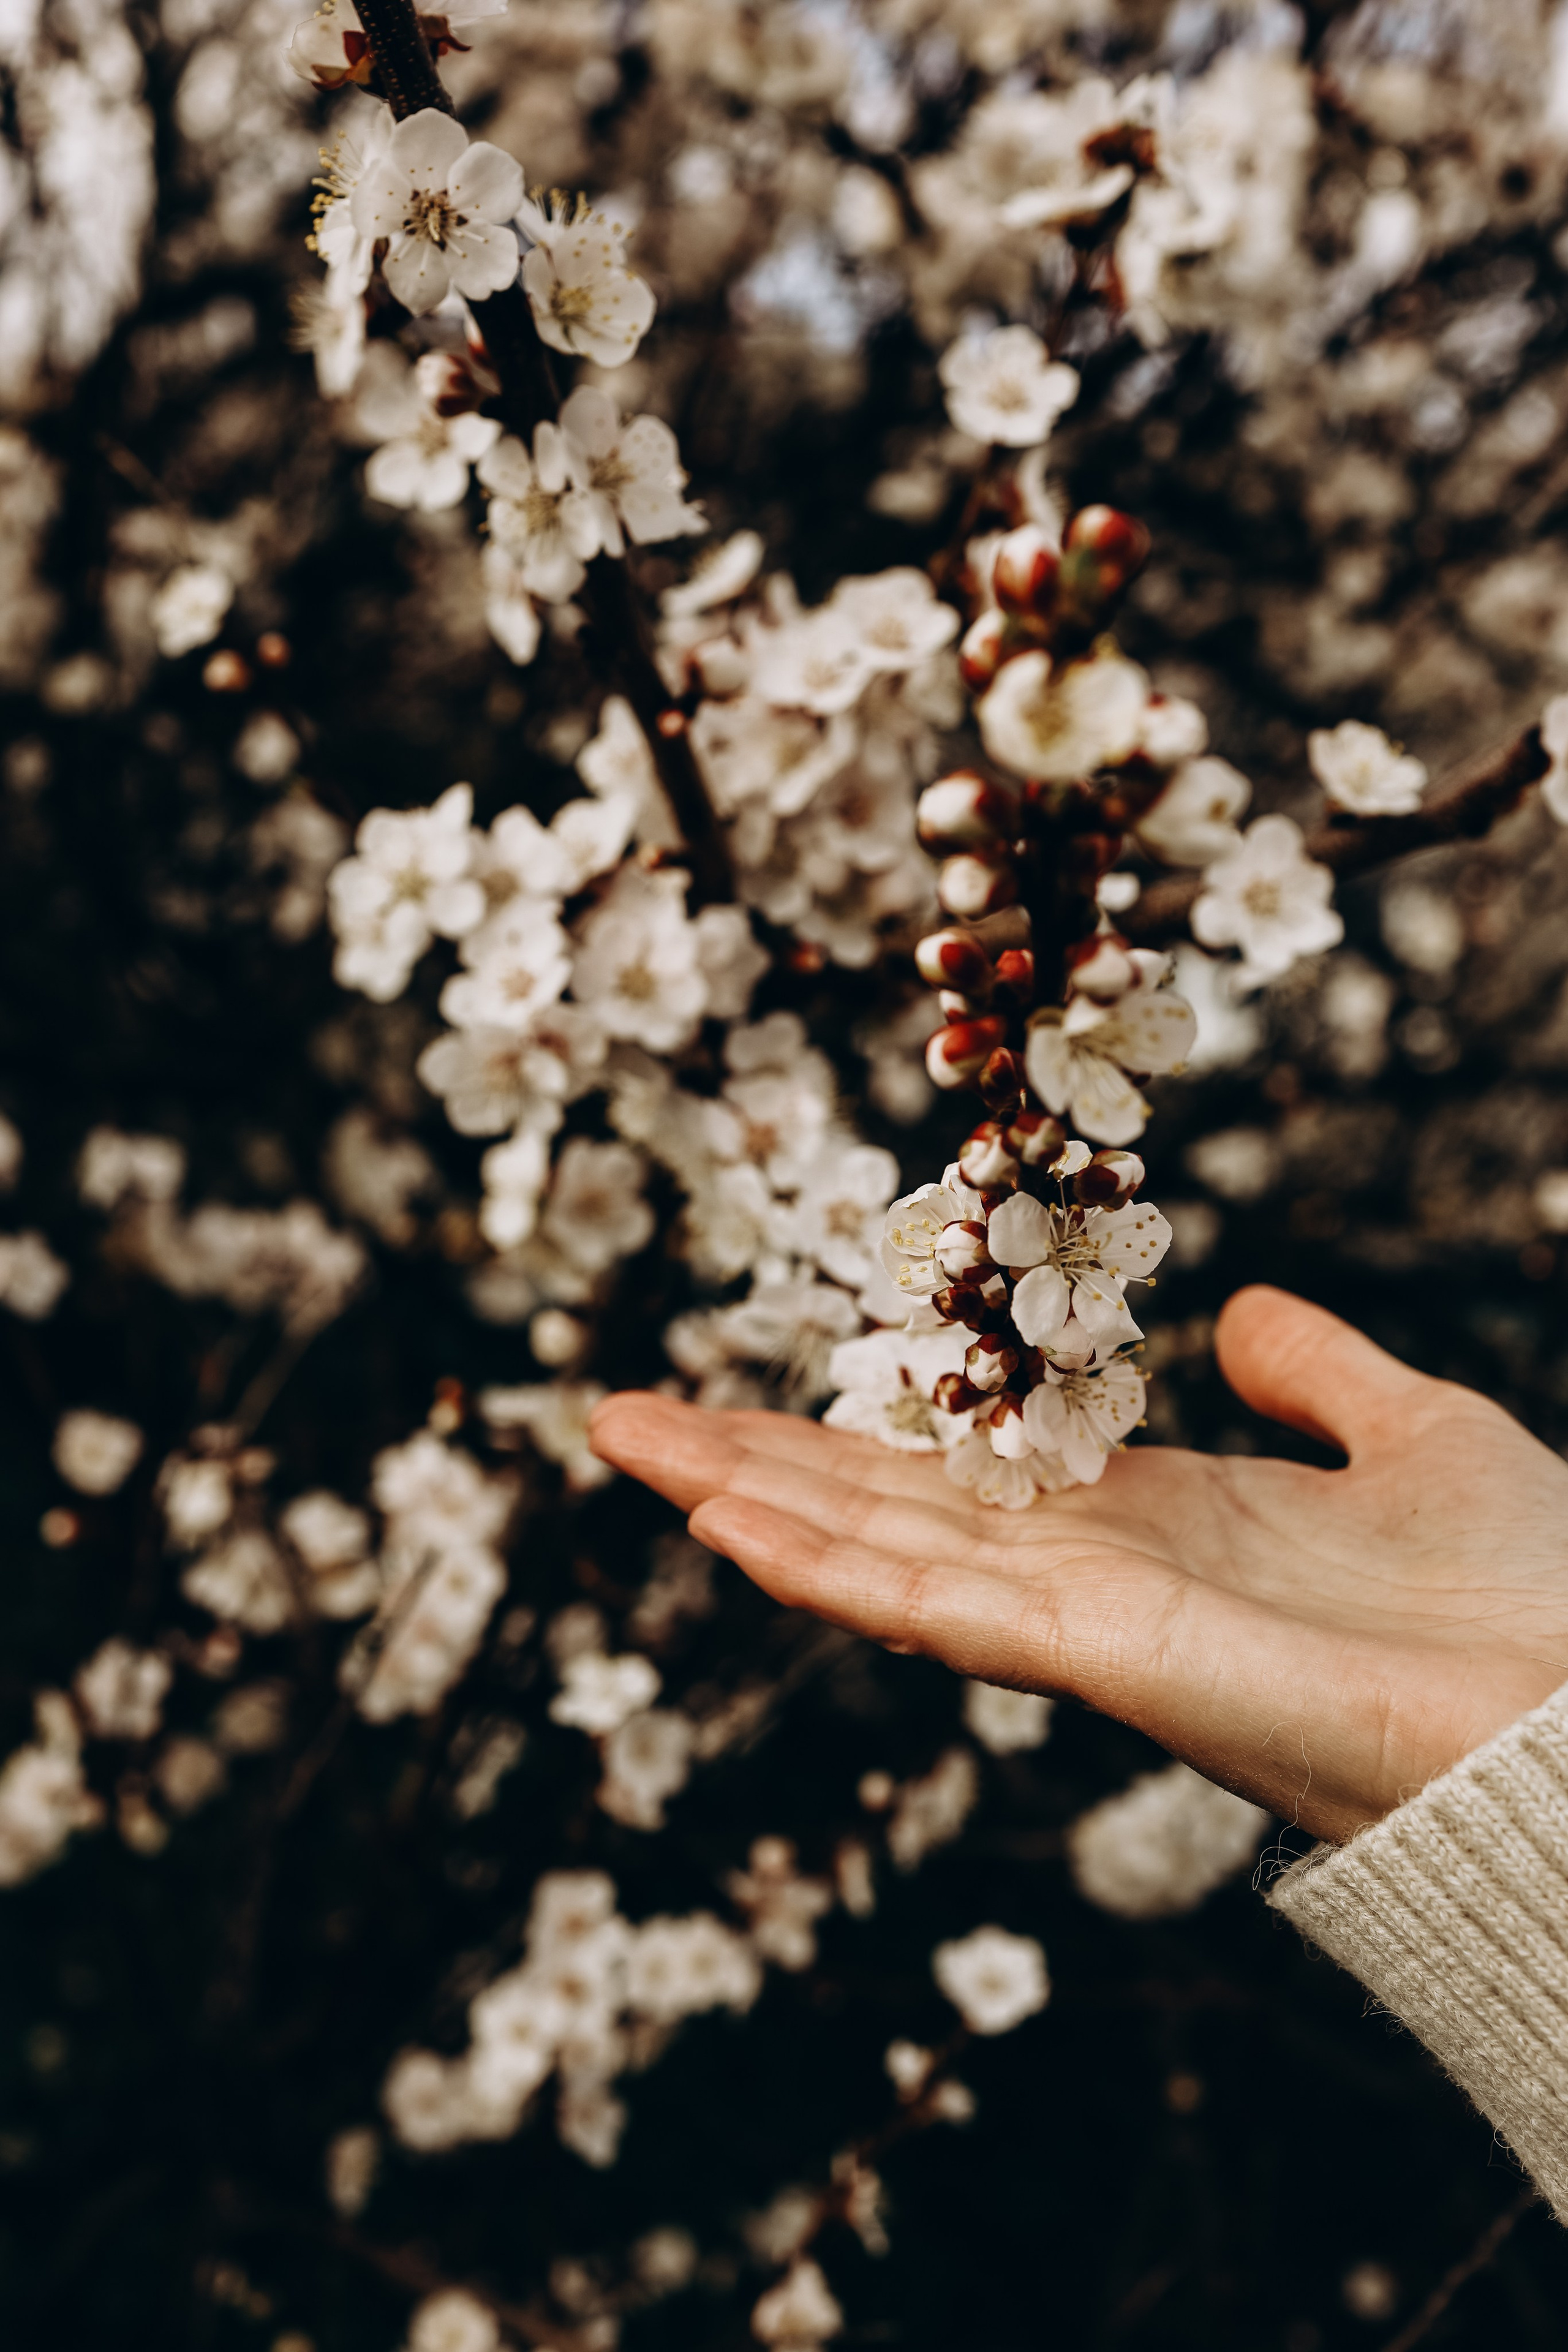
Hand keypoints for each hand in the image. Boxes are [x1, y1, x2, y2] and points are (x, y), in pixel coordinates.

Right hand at [589, 1287, 1567, 1839]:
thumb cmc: (1534, 1589)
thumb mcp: (1412, 1434)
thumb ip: (1323, 1376)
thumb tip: (1243, 1311)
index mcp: (1154, 1527)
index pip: (958, 1479)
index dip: (845, 1440)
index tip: (748, 1403)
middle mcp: (1096, 1579)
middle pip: (882, 1512)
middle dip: (748, 1464)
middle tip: (618, 1413)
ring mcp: (1088, 1623)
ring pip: (878, 1554)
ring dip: (746, 1500)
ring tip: (628, 1444)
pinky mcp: (1106, 1655)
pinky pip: (940, 1607)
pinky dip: (828, 1565)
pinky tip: (731, 1524)